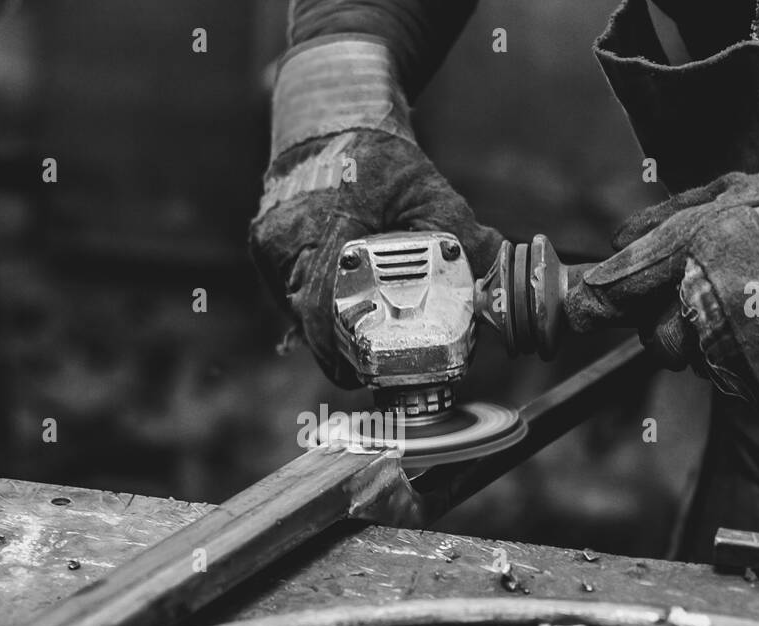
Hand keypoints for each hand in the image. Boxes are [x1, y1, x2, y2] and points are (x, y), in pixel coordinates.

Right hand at [249, 38, 500, 387]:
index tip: (360, 375)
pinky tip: (340, 292)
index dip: (339, 352)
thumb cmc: (380, 155)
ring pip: (297, 309)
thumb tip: (496, 292)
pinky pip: (288, 290)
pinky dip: (315, 301)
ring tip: (361, 324)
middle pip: (310, 319)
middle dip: (342, 347)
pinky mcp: (262, 244)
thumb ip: (463, 238)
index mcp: (333, 222)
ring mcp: (271, 241)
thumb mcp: (429, 190)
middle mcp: (291, 235)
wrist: (327, 117)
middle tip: (373, 364)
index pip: (324, 307)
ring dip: (329, 325)